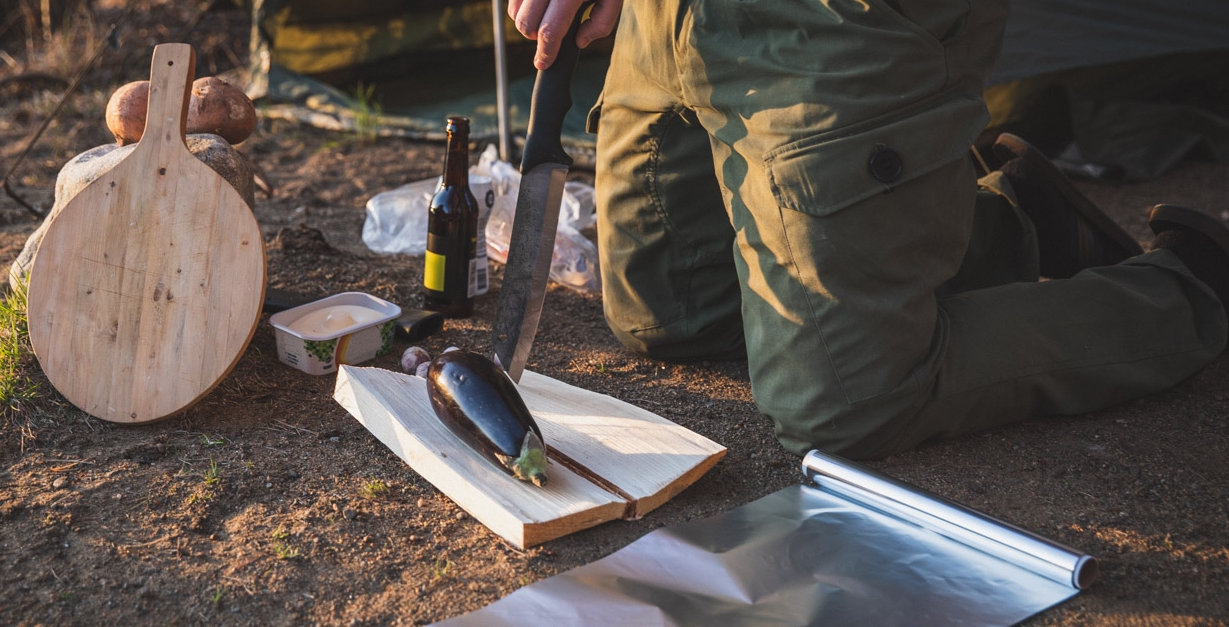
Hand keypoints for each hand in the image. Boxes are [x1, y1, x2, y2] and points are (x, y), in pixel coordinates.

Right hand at [507, 0, 621, 69]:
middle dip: (535, 37)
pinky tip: (538, 3)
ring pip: (514, 11)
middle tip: (550, 35)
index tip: (543, 63)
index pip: (550, 30)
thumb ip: (601, 24)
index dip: (545, 52)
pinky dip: (521, 5)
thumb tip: (579, 42)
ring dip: (527, 21)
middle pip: (526, 23)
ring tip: (546, 16)